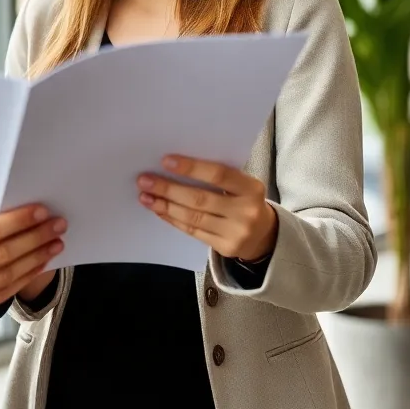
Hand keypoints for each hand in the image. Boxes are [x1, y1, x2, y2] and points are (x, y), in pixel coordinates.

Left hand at [137, 155, 277, 261]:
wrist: (265, 234)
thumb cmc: (244, 199)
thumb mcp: (241, 184)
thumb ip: (217, 176)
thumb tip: (173, 165)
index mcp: (251, 188)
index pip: (219, 175)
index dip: (191, 168)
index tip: (165, 160)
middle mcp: (246, 212)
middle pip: (200, 199)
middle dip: (168, 189)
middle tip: (144, 180)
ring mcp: (236, 233)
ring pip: (193, 217)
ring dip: (165, 205)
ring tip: (145, 196)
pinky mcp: (226, 248)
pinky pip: (193, 231)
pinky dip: (172, 219)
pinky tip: (158, 210)